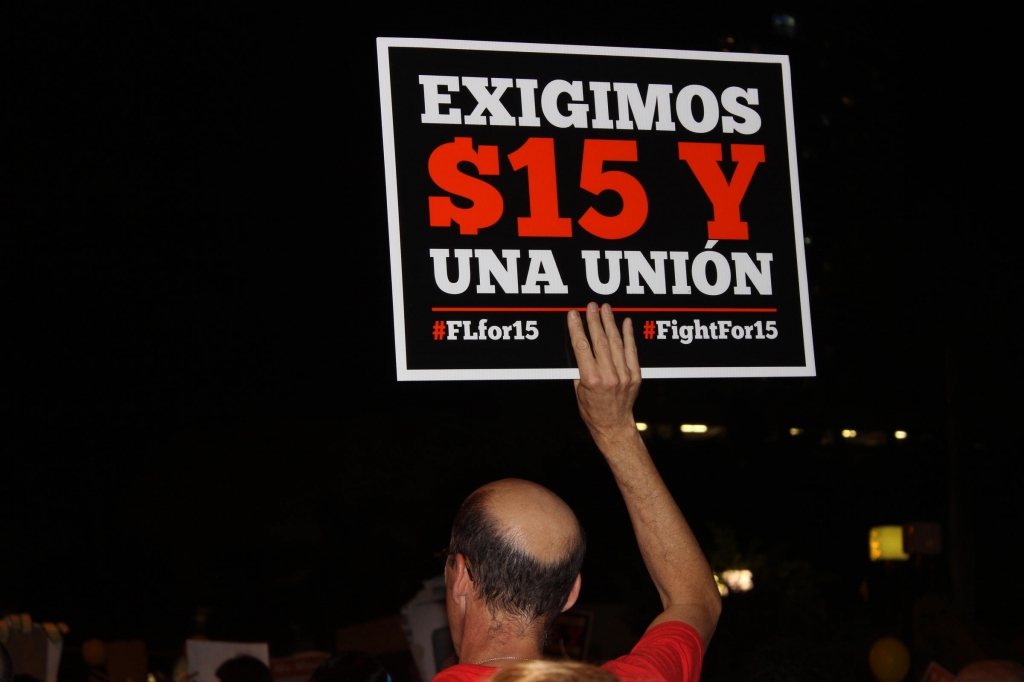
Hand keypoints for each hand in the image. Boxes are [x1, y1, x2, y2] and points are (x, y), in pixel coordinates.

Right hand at [567, 302, 640, 439]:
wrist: (614, 425)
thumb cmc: (592, 410)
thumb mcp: (578, 390)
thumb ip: (579, 368)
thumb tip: (580, 346)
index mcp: (591, 379)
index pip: (582, 347)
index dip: (577, 328)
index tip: (574, 314)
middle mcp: (609, 375)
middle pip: (600, 341)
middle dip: (594, 320)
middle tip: (591, 306)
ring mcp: (624, 375)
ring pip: (616, 342)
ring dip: (610, 323)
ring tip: (606, 309)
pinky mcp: (635, 376)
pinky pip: (632, 351)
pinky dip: (629, 335)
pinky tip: (626, 322)